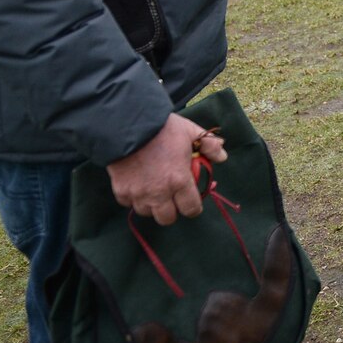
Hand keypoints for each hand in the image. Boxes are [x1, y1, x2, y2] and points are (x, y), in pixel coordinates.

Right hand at [106, 114, 228, 225]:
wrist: (128, 123)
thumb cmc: (163, 128)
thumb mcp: (190, 131)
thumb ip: (209, 145)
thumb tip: (222, 156)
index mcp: (179, 181)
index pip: (191, 209)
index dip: (193, 207)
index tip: (191, 201)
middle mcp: (159, 193)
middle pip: (167, 219)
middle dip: (172, 210)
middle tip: (172, 197)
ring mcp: (138, 194)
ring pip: (147, 212)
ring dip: (152, 205)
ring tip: (154, 190)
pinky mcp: (121, 191)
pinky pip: (128, 204)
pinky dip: (133, 198)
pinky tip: (137, 185)